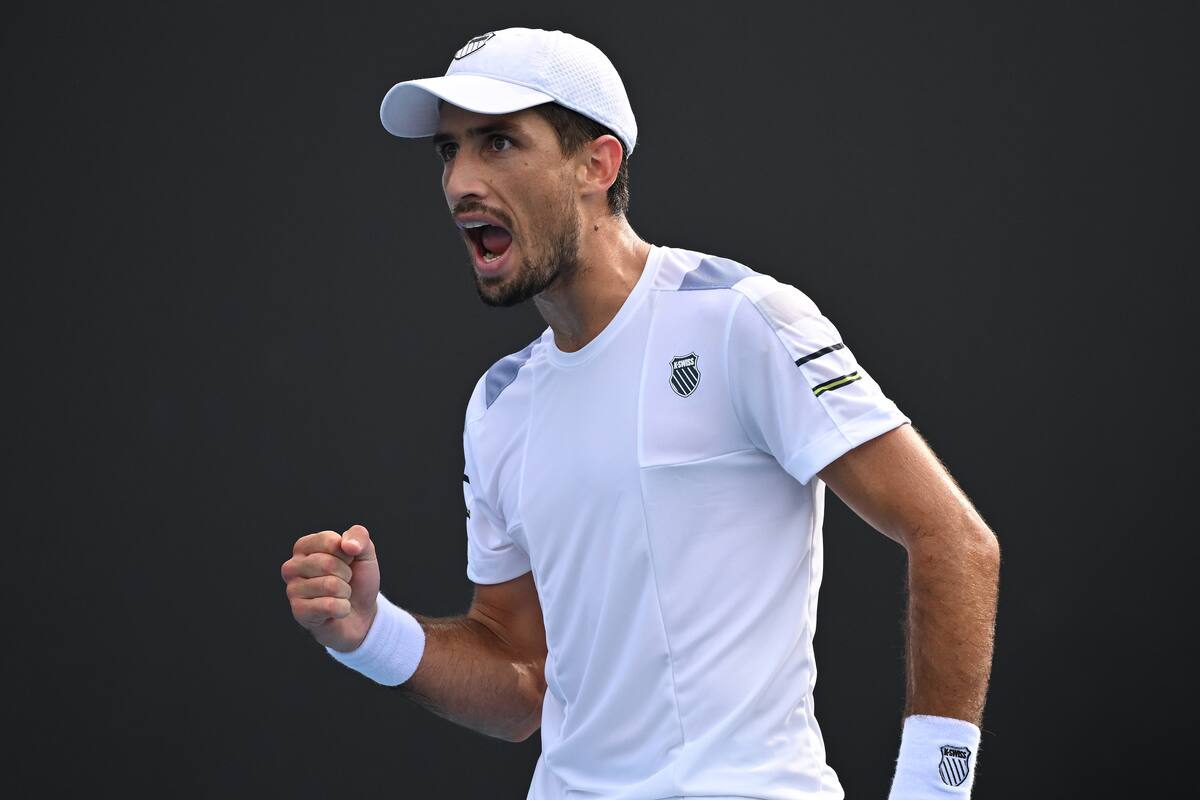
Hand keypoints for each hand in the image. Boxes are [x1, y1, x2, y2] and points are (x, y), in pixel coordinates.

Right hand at [281, 524, 380, 651]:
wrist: (361, 613)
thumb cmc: (357, 580)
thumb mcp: (365, 552)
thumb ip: (359, 536)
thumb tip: (348, 545)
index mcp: (304, 546)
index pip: (329, 541)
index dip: (348, 553)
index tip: (347, 561)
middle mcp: (292, 566)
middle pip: (328, 564)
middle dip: (346, 575)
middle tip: (344, 581)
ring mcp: (292, 590)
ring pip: (331, 585)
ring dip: (345, 592)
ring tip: (339, 595)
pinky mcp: (298, 611)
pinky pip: (330, 606)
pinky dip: (343, 608)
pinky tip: (337, 610)